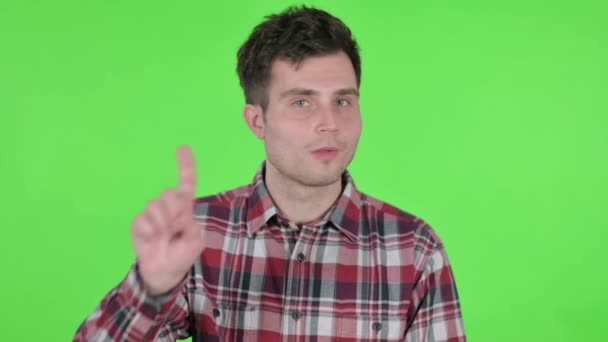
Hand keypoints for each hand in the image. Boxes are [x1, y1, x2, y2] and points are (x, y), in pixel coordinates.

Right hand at [130, 145, 203, 294]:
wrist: (163, 271)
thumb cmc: (181, 254)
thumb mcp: (196, 243)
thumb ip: (193, 228)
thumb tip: (181, 216)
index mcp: (184, 207)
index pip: (186, 182)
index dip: (185, 165)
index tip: (182, 148)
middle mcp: (168, 206)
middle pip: (168, 193)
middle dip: (172, 211)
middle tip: (174, 228)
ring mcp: (152, 213)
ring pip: (154, 205)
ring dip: (162, 223)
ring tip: (164, 235)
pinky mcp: (139, 222)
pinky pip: (143, 219)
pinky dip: (150, 231)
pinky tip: (153, 238)